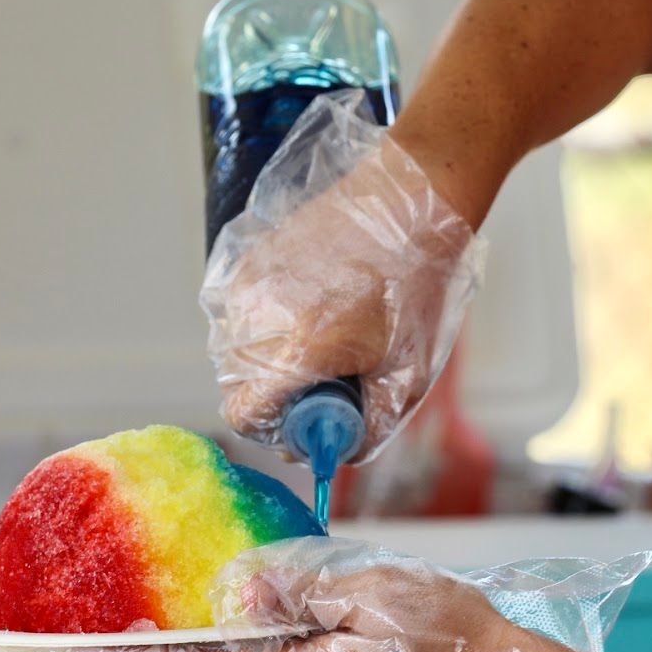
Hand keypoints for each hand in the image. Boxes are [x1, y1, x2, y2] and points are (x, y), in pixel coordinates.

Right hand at [201, 94, 483, 460]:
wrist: (411, 200)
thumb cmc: (418, 283)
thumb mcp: (408, 373)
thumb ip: (369, 427)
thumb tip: (338, 450)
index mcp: (296, 350)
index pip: (243, 416)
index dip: (276, 429)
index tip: (310, 420)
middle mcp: (258, 317)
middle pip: (236, 386)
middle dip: (275, 397)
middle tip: (327, 380)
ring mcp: (248, 283)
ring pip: (233, 350)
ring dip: (268, 359)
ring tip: (324, 337)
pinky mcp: (248, 257)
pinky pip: (238, 312)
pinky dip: (264, 323)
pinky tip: (311, 308)